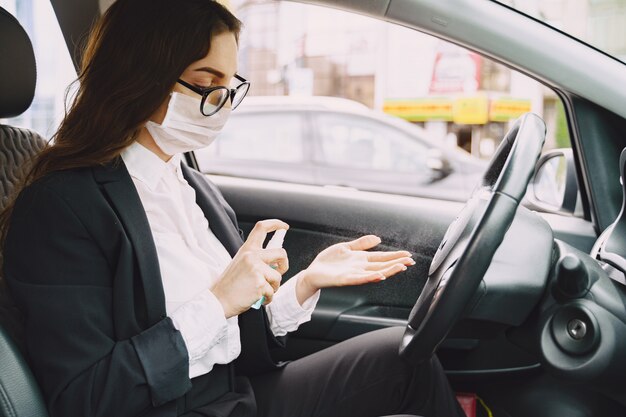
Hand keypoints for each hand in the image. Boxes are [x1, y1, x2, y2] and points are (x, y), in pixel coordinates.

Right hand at [212, 219, 289, 317]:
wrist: (218, 301)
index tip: (284, 226)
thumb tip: (274, 262)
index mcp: (246, 249)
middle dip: (284, 265)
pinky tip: (258, 298)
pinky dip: (268, 298)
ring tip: (261, 290)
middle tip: (278, 273)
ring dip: (273, 287)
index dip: (276, 224)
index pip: (262, 228)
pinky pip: (272, 291)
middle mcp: (252, 256)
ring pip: (278, 276)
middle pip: (281, 253)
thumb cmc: (228, 286)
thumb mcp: (239, 264)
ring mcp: (256, 269)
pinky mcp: (260, 283)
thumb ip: (255, 258)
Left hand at [297, 235, 414, 301]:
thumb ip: (362, 244)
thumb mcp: (346, 248)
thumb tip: (378, 239)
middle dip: (397, 263)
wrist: (313, 272)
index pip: (382, 257)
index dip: (395, 256)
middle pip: (382, 265)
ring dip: (388, 270)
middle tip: (411, 261)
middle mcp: (360, 267)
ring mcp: (354, 274)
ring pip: (375, 272)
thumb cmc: (328, 262)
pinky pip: (360, 279)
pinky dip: (370, 277)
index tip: (408, 255)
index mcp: (361, 259)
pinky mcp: (345, 279)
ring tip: (400, 267)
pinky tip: (379, 275)